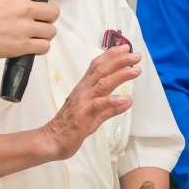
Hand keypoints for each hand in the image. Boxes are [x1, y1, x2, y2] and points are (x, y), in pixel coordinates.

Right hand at [0, 0, 60, 59]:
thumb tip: (31, 0)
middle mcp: (24, 9)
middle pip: (54, 12)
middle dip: (49, 17)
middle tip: (40, 19)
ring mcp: (25, 28)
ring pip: (51, 31)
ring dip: (45, 33)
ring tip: (34, 34)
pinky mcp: (22, 46)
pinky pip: (45, 47)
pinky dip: (41, 47)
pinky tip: (33, 44)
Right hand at [35, 47, 140, 161]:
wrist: (53, 140)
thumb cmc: (71, 127)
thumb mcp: (95, 116)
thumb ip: (111, 108)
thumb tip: (128, 101)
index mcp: (85, 88)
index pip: (98, 66)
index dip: (111, 55)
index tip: (126, 48)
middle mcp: (84, 90)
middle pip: (102, 69)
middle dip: (120, 60)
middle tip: (136, 55)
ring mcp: (83, 101)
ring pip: (103, 83)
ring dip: (120, 75)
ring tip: (135, 70)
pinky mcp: (84, 114)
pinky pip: (99, 104)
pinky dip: (113, 100)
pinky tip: (126, 98)